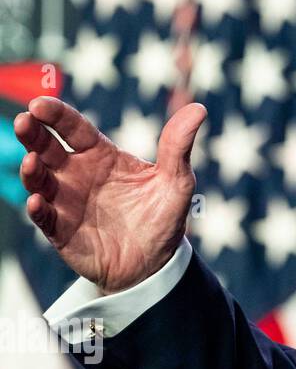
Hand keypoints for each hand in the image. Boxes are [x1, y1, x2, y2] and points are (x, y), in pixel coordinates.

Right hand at [13, 96, 206, 292]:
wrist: (155, 264)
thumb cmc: (163, 216)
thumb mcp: (177, 181)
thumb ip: (179, 146)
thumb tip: (199, 108)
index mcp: (101, 156)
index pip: (75, 129)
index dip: (57, 115)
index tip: (40, 104)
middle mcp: (78, 175)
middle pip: (47, 149)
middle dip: (33, 135)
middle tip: (24, 122)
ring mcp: (66, 202)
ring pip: (40, 181)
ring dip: (32, 171)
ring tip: (31, 161)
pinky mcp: (61, 232)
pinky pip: (45, 219)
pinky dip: (39, 209)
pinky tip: (38, 201)